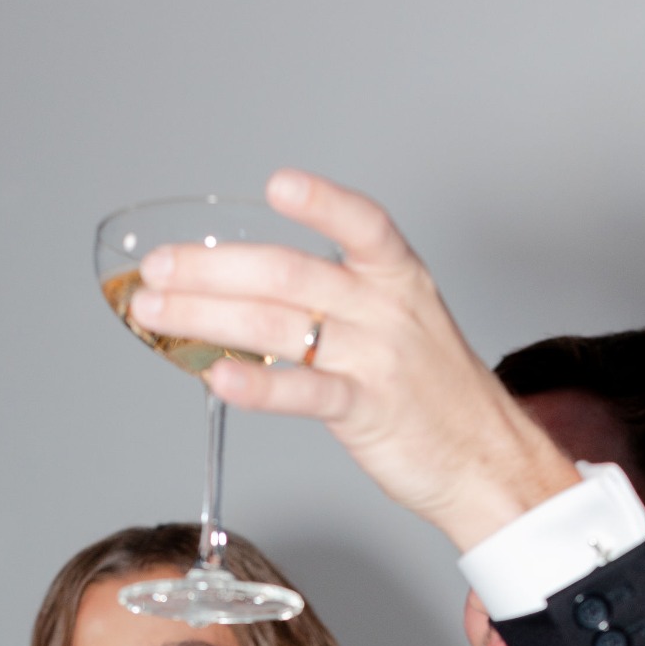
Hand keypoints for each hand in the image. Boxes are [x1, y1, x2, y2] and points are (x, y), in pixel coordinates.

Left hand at [129, 169, 579, 551]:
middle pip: (286, 272)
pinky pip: (304, 392)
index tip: (276, 184)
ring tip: (156, 314)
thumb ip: (336, 307)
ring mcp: (377, 359)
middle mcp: (386, 308)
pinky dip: (256, 384)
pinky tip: (216, 376)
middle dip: (210, 268)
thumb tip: (243, 303)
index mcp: (397, 277)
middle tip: (157, 269)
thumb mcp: (401, 326)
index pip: (361, 222)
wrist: (488, 461)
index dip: (320, 201)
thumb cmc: (436, 396)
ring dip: (206, 316)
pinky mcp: (368, 411)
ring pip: (279, 325)